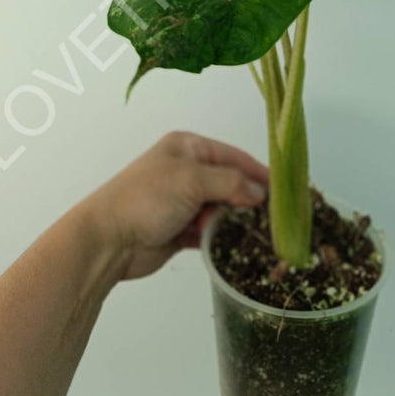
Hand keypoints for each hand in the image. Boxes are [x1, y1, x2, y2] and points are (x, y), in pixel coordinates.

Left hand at [91, 131, 267, 279]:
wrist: (108, 240)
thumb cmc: (146, 199)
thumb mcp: (191, 180)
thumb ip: (230, 184)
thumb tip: (260, 193)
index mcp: (188, 148)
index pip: (234, 157)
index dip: (259, 172)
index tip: (286, 190)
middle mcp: (187, 171)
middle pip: (231, 184)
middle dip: (249, 201)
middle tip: (275, 219)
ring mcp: (183, 201)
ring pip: (222, 210)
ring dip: (235, 223)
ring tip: (258, 236)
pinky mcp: (180, 229)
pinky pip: (210, 232)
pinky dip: (221, 239)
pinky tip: (236, 248)